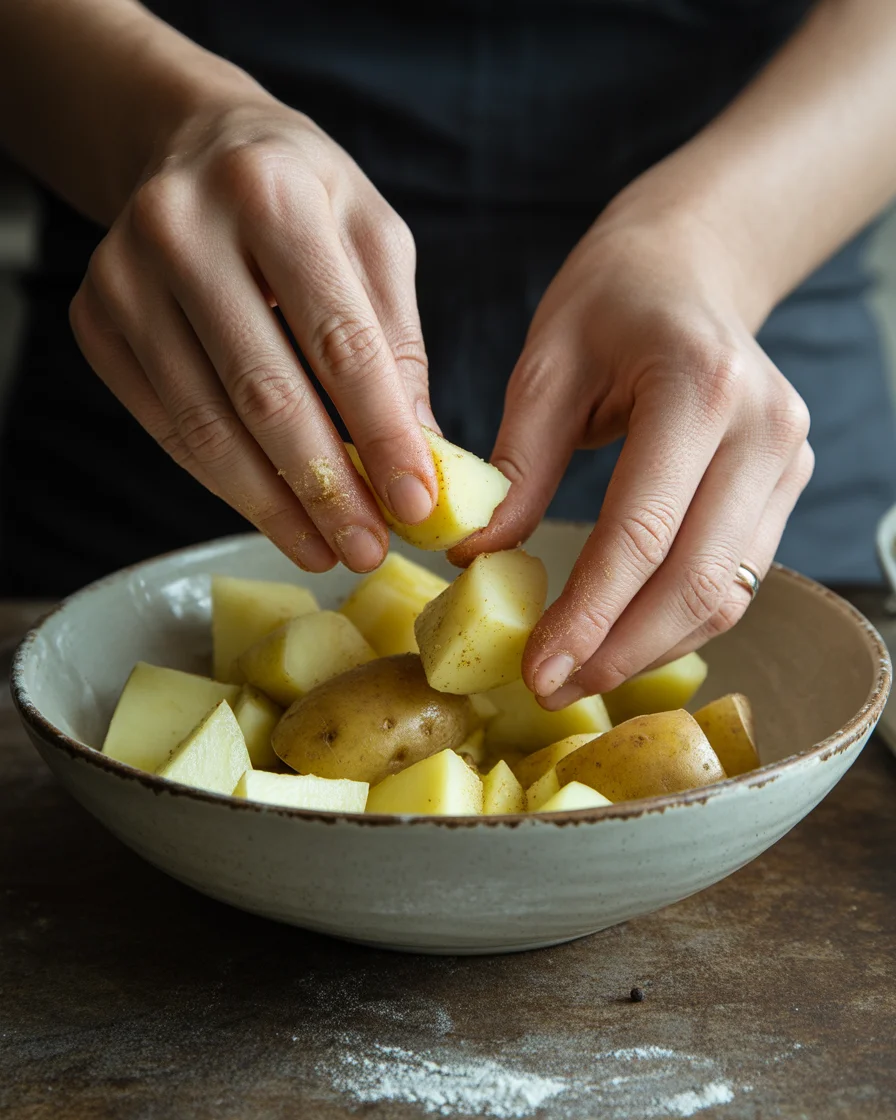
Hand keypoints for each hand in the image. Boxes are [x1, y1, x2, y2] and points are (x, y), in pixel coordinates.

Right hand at [70, 92, 437, 572]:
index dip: (381, 435)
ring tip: (326, 549)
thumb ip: (397, 341)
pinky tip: (272, 511)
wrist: (192, 146)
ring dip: (272, 504)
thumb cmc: (301, 193)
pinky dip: (223, 481)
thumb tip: (422, 455)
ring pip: (205, 425)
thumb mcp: (372, 237)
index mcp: (271, 193)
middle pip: (264, 394)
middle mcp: (183, 230)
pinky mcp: (97, 321)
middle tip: (367, 550)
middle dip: (326, 489)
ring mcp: (125, 278)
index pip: (340, 342)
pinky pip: (166, 426)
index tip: (416, 505)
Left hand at [450, 207, 813, 707]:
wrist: (690, 266)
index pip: (643, 532)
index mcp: (699, 385)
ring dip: (652, 646)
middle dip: (620, 649)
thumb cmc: (609, 302)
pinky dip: (679, 617)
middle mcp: (763, 428)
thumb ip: (518, 466)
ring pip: (728, 591)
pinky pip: (737, 573)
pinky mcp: (786, 483)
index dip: (589, 615)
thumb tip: (480, 561)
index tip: (537, 669)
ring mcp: (786, 459)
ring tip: (578, 673)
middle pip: (698, 580)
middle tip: (551, 687)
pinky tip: (624, 635)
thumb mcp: (544, 365)